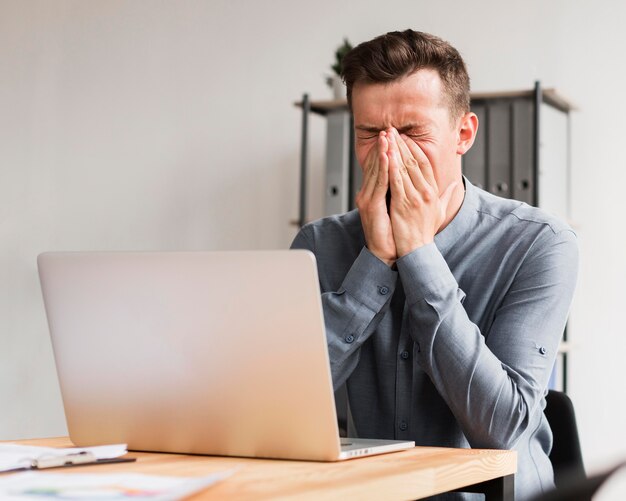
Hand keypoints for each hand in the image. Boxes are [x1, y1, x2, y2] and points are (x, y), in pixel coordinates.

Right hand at [355, 132, 396, 265]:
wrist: (385, 253)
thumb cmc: (394, 234)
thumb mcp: (401, 209)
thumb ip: (405, 195)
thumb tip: (413, 183)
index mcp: (375, 194)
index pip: (380, 167)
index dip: (387, 151)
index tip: (394, 137)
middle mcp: (368, 194)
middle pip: (375, 165)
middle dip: (382, 146)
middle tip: (388, 130)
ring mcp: (367, 199)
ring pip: (375, 170)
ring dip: (381, 152)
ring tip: (387, 136)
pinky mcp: (370, 205)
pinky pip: (378, 183)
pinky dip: (382, 168)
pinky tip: (386, 155)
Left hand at [386, 128, 457, 256]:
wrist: (417, 250)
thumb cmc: (425, 232)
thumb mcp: (440, 211)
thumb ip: (447, 196)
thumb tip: (454, 185)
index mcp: (433, 191)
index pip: (425, 163)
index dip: (415, 148)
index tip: (405, 137)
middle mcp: (426, 192)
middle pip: (414, 161)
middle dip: (402, 144)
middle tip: (392, 130)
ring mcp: (415, 198)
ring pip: (404, 168)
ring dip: (394, 150)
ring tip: (386, 137)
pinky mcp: (403, 204)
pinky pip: (396, 181)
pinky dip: (391, 167)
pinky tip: (385, 155)